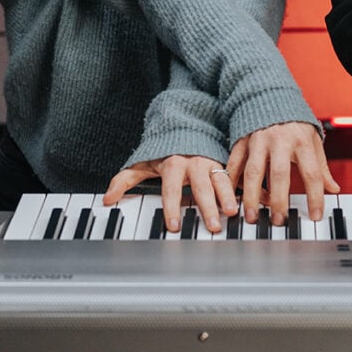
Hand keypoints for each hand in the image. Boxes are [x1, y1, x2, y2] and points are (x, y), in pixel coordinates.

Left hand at [104, 154, 238, 233]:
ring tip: (231, 212)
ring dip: (226, 197)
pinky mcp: (220, 164)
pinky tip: (243, 203)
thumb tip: (107, 199)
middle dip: (206, 207)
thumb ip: (124, 180)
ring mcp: (209, 163)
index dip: (171, 208)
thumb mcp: (142, 163)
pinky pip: (230, 177)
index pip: (171, 189)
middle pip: (200, 187)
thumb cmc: (163, 150)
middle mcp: (193, 163)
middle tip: (212, 226)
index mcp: (173, 164)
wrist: (184, 126)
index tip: (173, 226)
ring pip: (220, 181)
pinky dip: (237, 189)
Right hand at [227, 121, 339, 224]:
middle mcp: (280, 140)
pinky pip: (234, 163)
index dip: (315, 196)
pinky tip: (232, 198)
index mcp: (301, 140)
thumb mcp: (312, 139)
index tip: (315, 216)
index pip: (312, 172)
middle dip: (279, 200)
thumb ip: (321, 166)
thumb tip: (333, 189)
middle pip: (279, 173)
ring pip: (253, 171)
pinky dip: (232, 182)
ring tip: (253, 216)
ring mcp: (258, 139)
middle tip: (278, 221)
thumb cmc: (294, 122)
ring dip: (252, 196)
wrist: (270, 95)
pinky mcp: (241, 140)